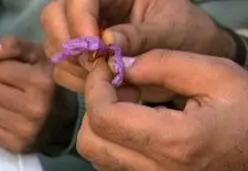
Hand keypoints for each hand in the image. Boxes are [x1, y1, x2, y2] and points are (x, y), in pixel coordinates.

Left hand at [0, 37, 79, 153]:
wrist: (67, 122)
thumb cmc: (50, 84)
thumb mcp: (39, 56)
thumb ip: (13, 46)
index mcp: (43, 82)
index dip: (6, 70)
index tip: (21, 77)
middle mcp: (36, 107)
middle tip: (14, 92)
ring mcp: (27, 130)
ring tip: (11, 106)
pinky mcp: (18, 145)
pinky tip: (6, 120)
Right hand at [40, 0, 235, 94]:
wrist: (194, 63)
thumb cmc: (188, 37)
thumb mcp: (172, 32)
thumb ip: (141, 36)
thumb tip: (108, 41)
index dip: (80, 19)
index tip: (95, 47)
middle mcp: (93, 8)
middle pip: (54, 15)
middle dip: (69, 42)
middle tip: (94, 64)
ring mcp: (82, 34)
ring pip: (54, 44)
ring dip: (74, 65)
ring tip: (106, 75)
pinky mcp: (80, 59)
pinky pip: (62, 69)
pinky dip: (78, 81)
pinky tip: (104, 84)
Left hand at [77, 51, 247, 170]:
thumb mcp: (218, 75)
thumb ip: (164, 65)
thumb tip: (121, 67)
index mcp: (176, 143)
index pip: (105, 118)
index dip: (96, 89)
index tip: (105, 71)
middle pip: (90, 144)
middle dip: (96, 111)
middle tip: (122, 92)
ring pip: (98, 162)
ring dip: (105, 132)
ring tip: (135, 113)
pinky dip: (118, 152)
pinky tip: (144, 136)